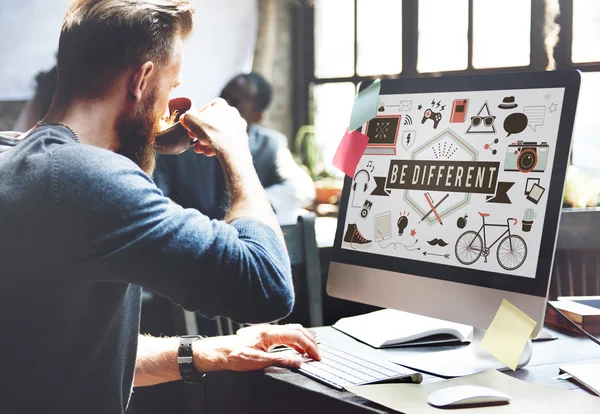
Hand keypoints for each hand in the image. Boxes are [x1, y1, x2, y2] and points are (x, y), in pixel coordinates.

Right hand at [179, 98, 248, 157]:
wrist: (231, 148)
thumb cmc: (211, 131)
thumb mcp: (190, 119)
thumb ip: (186, 116)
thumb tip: (185, 118)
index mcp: (220, 104)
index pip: (204, 110)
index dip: (194, 120)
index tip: (189, 129)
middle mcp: (232, 112)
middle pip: (211, 123)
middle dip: (200, 134)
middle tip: (194, 141)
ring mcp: (238, 125)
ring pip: (218, 133)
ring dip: (207, 142)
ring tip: (200, 150)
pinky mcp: (242, 137)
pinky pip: (226, 141)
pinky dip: (217, 146)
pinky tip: (209, 153)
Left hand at [193, 324, 319, 372]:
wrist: (220, 352)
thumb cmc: (235, 355)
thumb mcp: (258, 362)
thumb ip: (280, 360)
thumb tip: (298, 361)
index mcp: (270, 333)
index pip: (296, 336)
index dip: (309, 346)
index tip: (316, 356)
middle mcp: (270, 329)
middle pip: (297, 330)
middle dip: (310, 341)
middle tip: (317, 354)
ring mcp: (268, 331)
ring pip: (292, 330)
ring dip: (304, 339)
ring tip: (311, 350)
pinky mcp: (265, 335)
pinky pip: (285, 334)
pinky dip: (295, 340)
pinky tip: (297, 348)